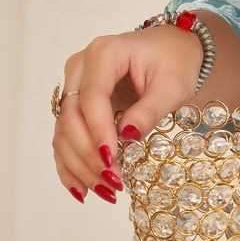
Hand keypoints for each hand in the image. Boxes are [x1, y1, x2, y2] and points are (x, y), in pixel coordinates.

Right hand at [52, 27, 203, 202]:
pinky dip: (71, 164)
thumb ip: (150, 109)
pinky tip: (82, 189)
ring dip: (79, 165)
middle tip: (113, 181)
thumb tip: (128, 136)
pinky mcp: (74, 103)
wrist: (172, 49)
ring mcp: (73, 84)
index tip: (112, 161)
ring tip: (105, 191)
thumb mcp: (173, 85)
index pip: (92, 97)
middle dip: (88, 154)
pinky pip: (65, 135)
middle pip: (71, 116)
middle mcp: (80, 67)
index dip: (99, 132)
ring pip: (63, 130)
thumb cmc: (176, 62)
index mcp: (104, 53)